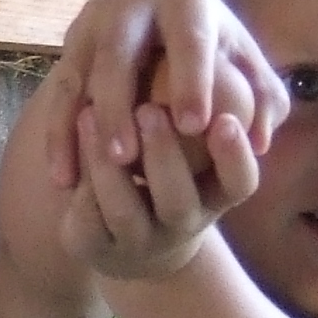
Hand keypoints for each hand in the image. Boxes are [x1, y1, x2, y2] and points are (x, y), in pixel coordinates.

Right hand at [45, 0, 288, 193]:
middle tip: (128, 158)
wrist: (160, 22)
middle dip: (119, 103)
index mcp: (186, 3)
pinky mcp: (69, 46)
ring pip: (79, 72)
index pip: (188, 36)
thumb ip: (265, 101)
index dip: (190, 77)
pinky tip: (64, 179)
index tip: (193, 126)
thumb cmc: (215, 55)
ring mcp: (94, 23)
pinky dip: (57, 138)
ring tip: (92, 172)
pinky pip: (57, 95)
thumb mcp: (247, 69)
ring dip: (80, 125)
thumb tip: (260, 140)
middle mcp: (133, 3)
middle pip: (118, 50)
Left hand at [60, 98, 260, 282]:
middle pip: (178, 200)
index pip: (239, 183)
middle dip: (163, 155)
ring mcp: (139, 241)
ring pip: (124, 209)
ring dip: (106, 163)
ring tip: (91, 114)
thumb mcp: (199, 139)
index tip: (225, 120)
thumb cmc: (174, 165)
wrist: (129, 232)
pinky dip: (77, 177)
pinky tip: (67, 140)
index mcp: (216, 196)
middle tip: (150, 110)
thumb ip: (218, 107)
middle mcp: (182, 224)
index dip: (234, 157)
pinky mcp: (95, 247)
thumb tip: (250, 71)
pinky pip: (86, 216)